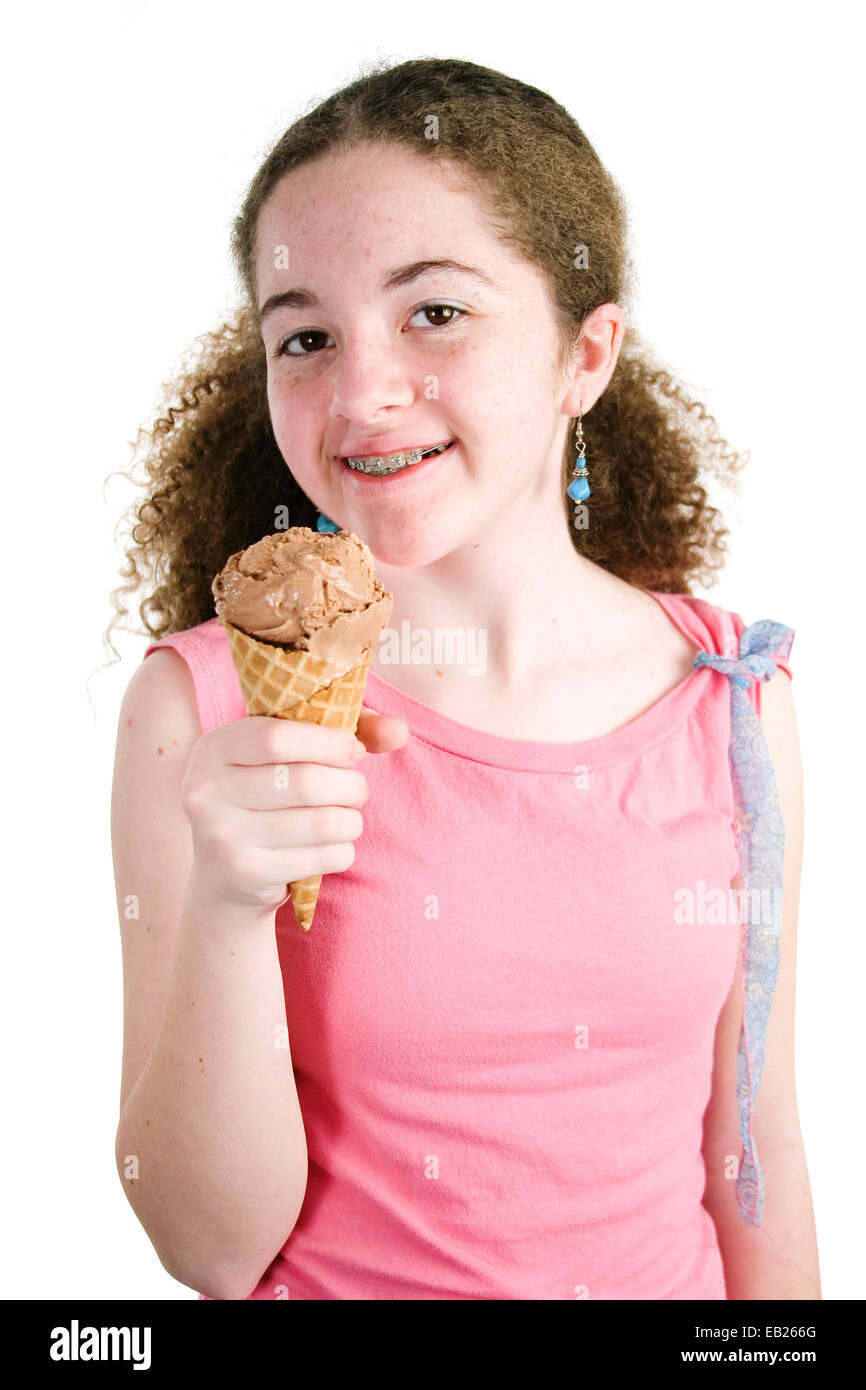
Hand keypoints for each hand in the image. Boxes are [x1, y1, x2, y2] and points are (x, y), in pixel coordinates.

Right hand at [180, 706, 409, 917]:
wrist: (224, 878)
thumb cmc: (269, 797)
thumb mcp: (290, 756)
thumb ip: (344, 732)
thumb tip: (398, 730)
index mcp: (213, 748)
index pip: (275, 736)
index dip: (328, 742)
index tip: (353, 751)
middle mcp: (205, 790)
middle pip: (306, 782)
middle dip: (350, 785)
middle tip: (356, 790)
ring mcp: (221, 836)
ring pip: (322, 823)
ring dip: (352, 820)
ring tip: (348, 817)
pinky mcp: (245, 873)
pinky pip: (323, 857)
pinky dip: (343, 850)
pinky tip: (332, 846)